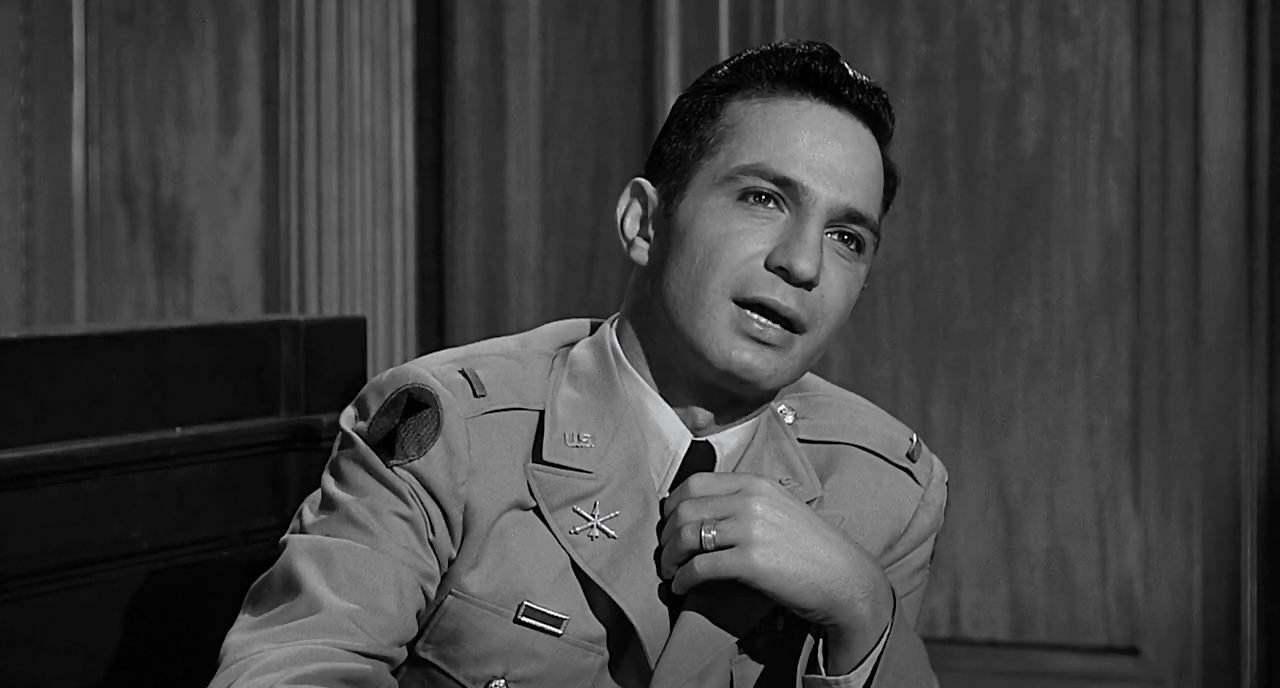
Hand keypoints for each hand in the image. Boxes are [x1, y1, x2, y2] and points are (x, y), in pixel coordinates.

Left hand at [659, 472, 891, 670]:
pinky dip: (682, 578)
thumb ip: (746, 503)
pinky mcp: (751, 561)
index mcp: (756, 483)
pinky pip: (699, 566)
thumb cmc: (812, 549)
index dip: (673, 505)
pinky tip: (681, 586)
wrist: (845, 579)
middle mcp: (751, 499)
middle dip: (667, 534)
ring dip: (669, 557)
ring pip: (686, 535)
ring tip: (670, 572)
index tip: (670, 525)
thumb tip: (703, 513)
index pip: (695, 483)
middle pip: (684, 508)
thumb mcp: (780, 509)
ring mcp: (751, 529)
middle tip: (665, 554)